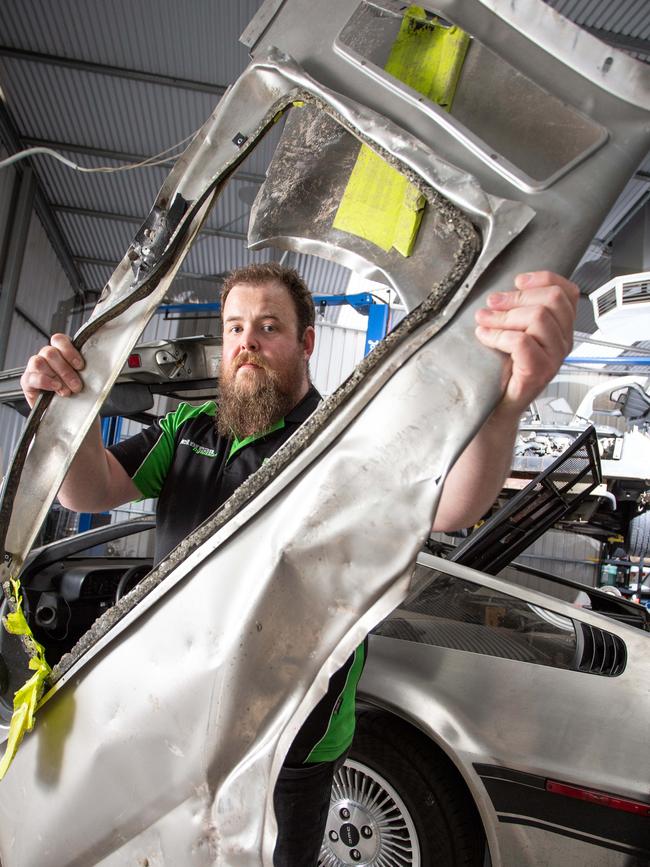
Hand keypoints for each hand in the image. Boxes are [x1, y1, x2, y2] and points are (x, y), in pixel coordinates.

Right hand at [20, 333, 84, 408]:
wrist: (69, 414)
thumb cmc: (78, 394)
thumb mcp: (86, 379)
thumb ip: (87, 369)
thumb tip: (96, 368)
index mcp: (60, 352)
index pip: (59, 340)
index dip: (69, 351)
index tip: (80, 366)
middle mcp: (46, 357)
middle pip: (50, 352)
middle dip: (66, 371)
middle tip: (77, 386)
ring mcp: (34, 369)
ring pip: (39, 362)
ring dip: (56, 377)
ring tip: (66, 391)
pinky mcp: (27, 382)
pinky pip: (31, 377)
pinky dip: (44, 382)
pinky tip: (55, 388)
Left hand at [474, 271, 577, 415]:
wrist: (496, 407)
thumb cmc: (503, 371)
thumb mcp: (513, 333)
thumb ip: (517, 313)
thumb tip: (500, 293)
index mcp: (560, 329)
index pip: (566, 292)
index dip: (542, 279)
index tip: (518, 281)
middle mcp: (562, 342)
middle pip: (552, 300)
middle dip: (517, 296)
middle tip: (492, 304)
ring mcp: (553, 358)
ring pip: (538, 318)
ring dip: (504, 316)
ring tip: (484, 321)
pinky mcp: (538, 372)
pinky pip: (522, 342)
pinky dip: (498, 335)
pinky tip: (485, 337)